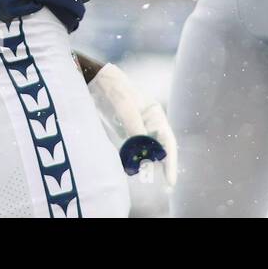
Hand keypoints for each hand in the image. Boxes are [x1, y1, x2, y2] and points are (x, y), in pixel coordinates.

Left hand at [87, 63, 177, 185]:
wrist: (96, 81)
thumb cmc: (115, 90)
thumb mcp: (126, 108)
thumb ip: (135, 129)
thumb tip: (145, 152)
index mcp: (156, 115)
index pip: (168, 142)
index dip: (171, 162)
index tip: (171, 180)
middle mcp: (150, 123)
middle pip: (160, 149)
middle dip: (162, 167)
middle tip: (166, 187)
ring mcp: (137, 128)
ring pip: (146, 151)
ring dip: (146, 164)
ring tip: (144, 177)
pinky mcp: (125, 131)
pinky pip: (133, 149)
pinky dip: (133, 159)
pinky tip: (131, 167)